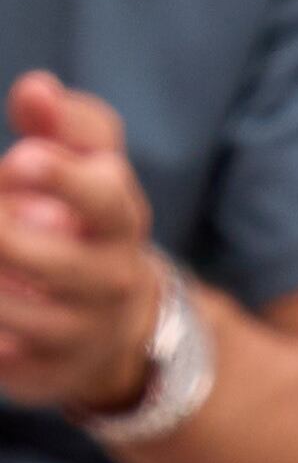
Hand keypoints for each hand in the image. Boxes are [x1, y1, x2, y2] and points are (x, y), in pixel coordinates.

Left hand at [0, 74, 165, 417]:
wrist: (114, 327)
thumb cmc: (83, 227)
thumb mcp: (92, 171)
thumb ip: (67, 125)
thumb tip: (36, 88)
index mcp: (121, 222)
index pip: (105, 200)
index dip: (63, 179)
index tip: (18, 160)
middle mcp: (110, 281)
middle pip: (45, 258)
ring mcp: (78, 332)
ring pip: (9, 310)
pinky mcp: (43, 374)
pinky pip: (0, 357)